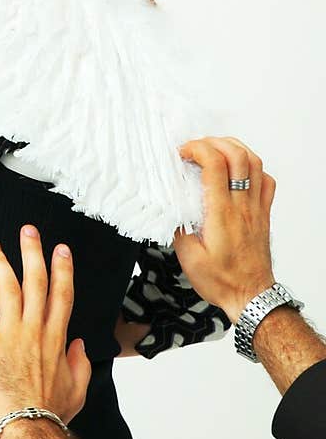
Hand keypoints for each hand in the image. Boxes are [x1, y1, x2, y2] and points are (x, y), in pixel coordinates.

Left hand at [0, 226, 91, 438]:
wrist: (28, 428)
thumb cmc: (49, 415)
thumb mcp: (76, 391)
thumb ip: (79, 365)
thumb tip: (80, 345)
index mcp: (56, 339)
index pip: (61, 295)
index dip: (62, 269)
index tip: (61, 249)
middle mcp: (34, 329)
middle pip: (35, 281)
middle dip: (32, 253)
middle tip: (28, 231)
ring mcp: (10, 333)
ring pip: (6, 287)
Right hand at [173, 136, 276, 323]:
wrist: (251, 296)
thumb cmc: (222, 281)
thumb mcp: (189, 259)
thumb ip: (179, 230)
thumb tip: (172, 208)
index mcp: (221, 214)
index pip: (215, 166)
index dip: (197, 150)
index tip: (183, 153)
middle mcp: (241, 206)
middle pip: (237, 156)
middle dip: (214, 142)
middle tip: (197, 148)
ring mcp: (256, 208)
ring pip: (255, 163)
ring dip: (234, 148)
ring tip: (216, 150)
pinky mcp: (263, 214)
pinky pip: (266, 180)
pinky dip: (253, 167)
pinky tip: (238, 171)